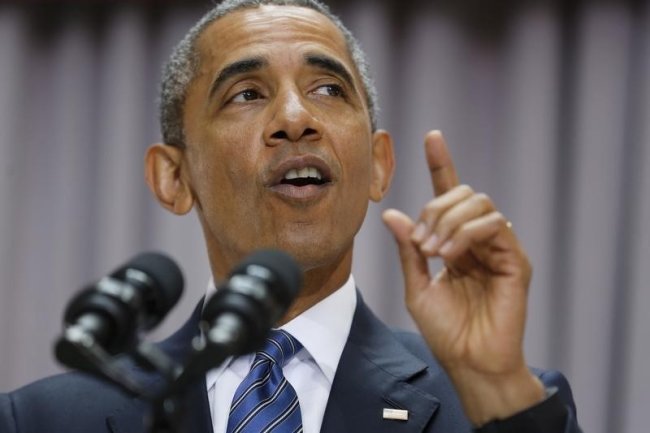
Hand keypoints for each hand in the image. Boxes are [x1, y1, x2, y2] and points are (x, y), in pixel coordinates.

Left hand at [382, 131, 544, 425]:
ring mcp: (499, 247)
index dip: (442, 164)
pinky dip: (466, 233)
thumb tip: (392, 214)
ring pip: (479, 203)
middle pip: (463, 194)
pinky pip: (494, 225)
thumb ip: (409, 250)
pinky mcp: (515, 259)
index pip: (451, 194)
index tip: (432, 137)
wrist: (468, 362)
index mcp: (455, 242)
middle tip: (422, 245)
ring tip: (434, 252)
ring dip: (448, 221)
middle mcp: (479, 239)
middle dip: (435, 209)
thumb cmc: (445, 331)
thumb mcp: (417, 286)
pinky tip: (450, 254)